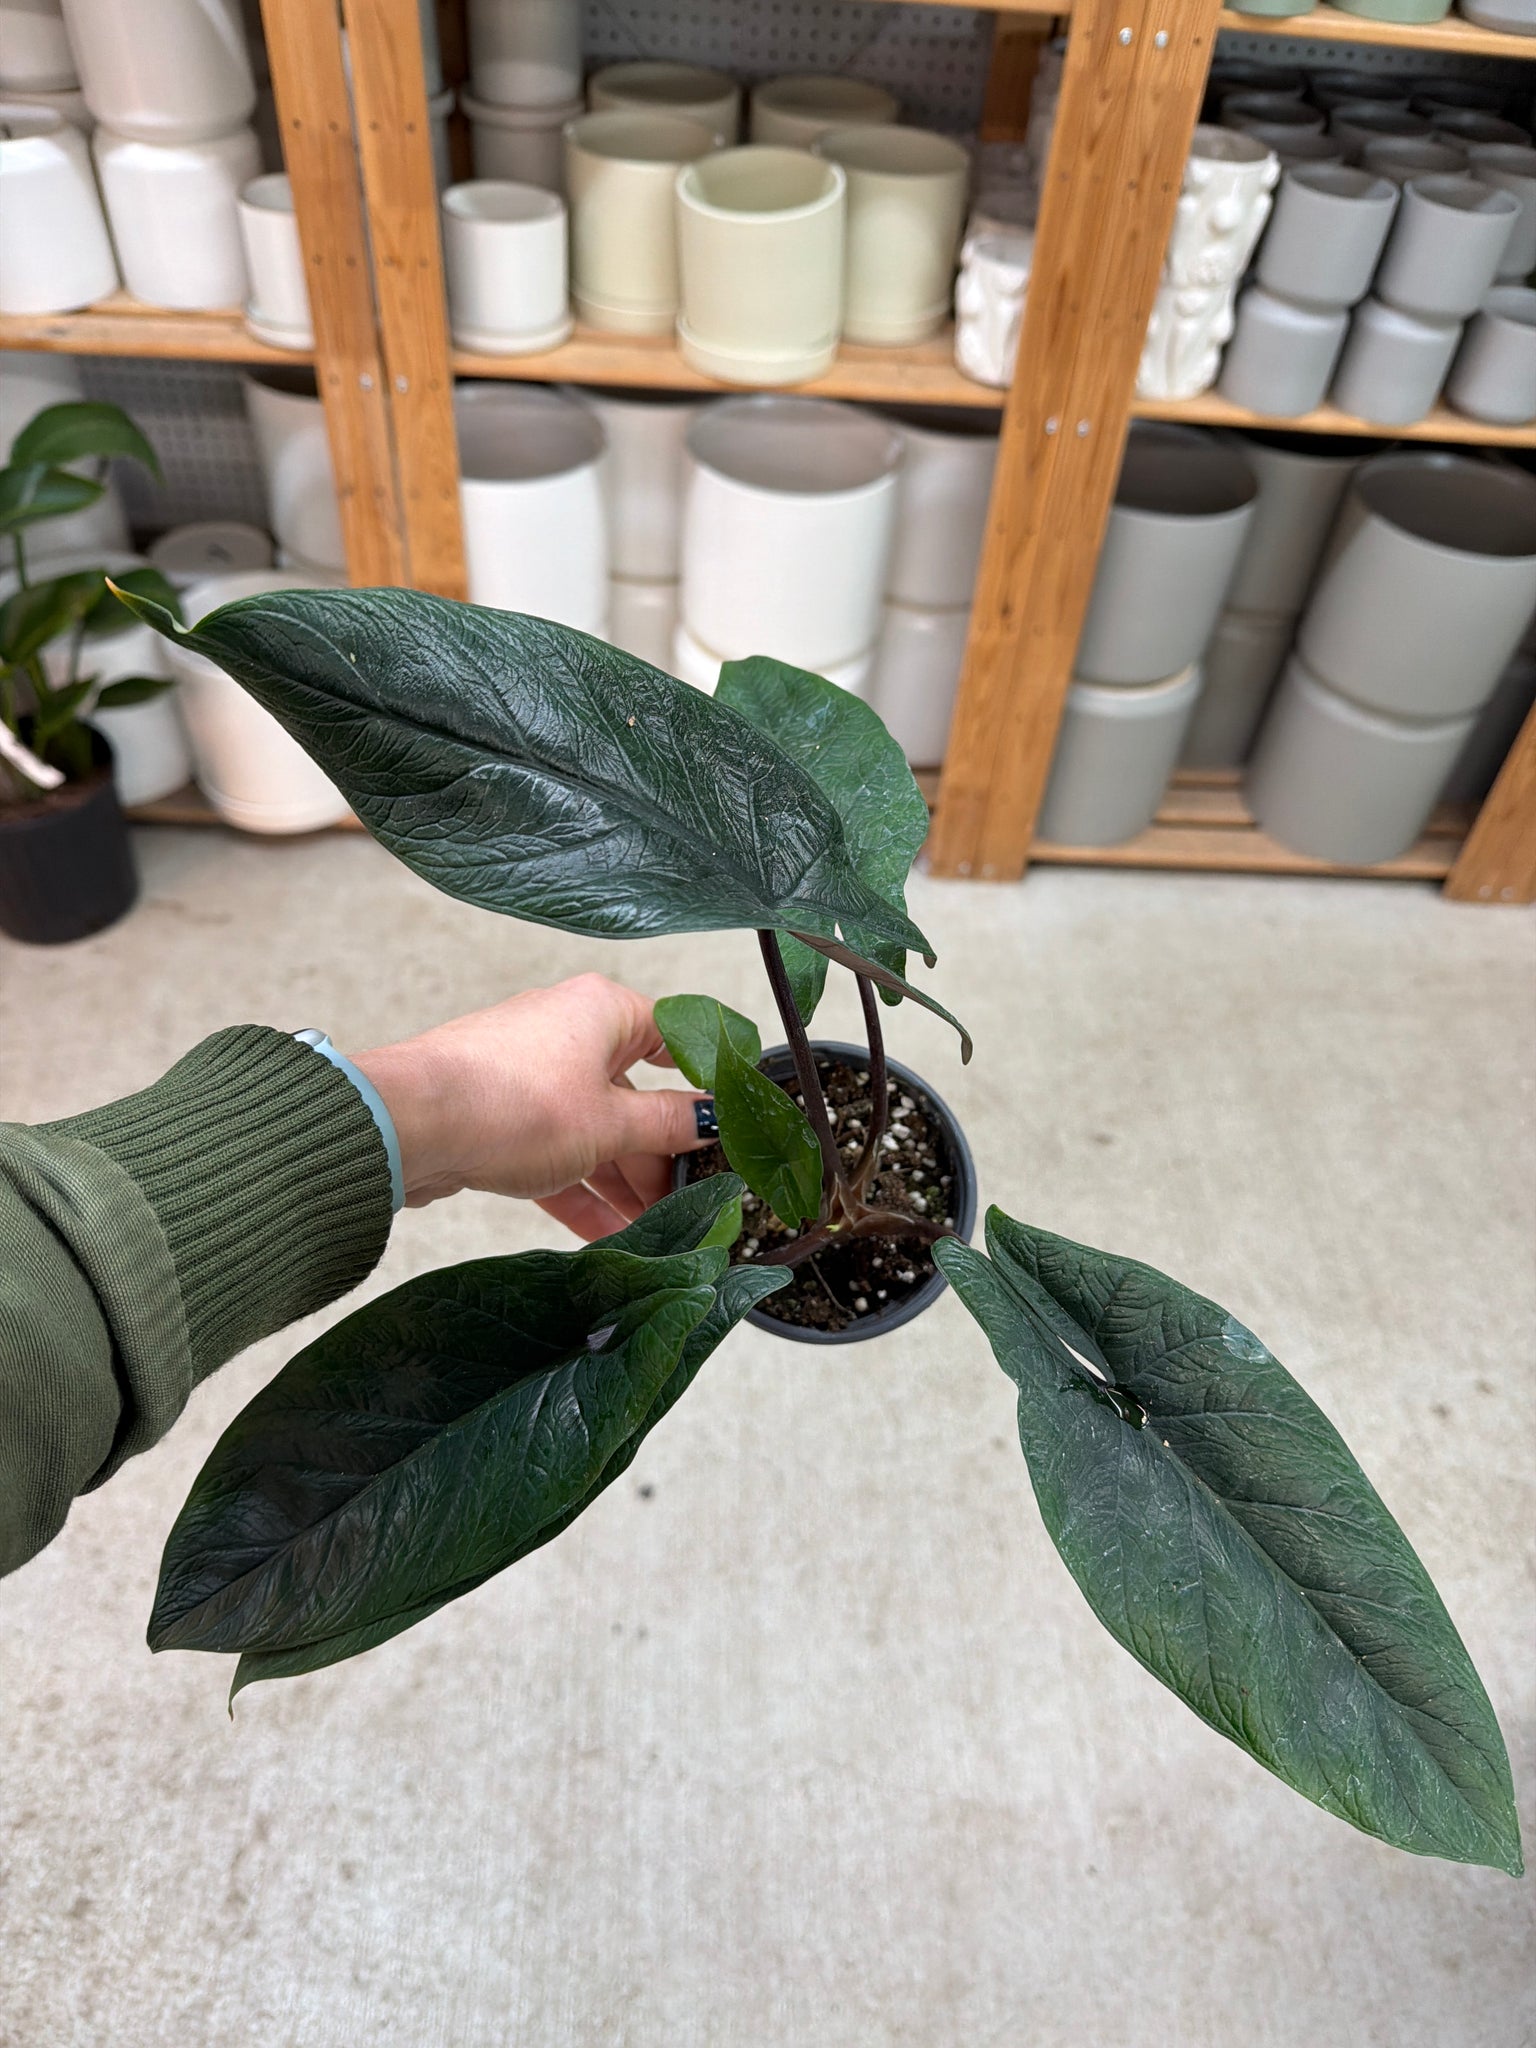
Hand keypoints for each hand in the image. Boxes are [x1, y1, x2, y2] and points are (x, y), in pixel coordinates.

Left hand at [350, 974, 712, 1239]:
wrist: (410, 1126)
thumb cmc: (509, 1102)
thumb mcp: (610, 1125)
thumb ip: (667, 1125)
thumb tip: (709, 1119)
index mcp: (601, 1011)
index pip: (671, 1037)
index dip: (702, 1081)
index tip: (726, 1123)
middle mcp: (565, 1031)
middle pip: (631, 1094)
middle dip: (657, 1153)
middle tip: (687, 1198)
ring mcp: (528, 1074)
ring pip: (591, 1129)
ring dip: (620, 1182)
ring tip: (651, 1229)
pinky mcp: (498, 1114)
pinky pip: (553, 1152)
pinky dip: (579, 1190)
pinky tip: (606, 1235)